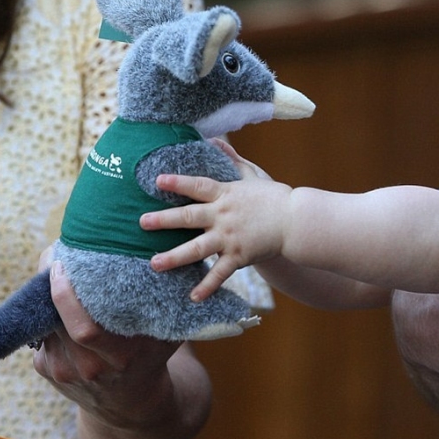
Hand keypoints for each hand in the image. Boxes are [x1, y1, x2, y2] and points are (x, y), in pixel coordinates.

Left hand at [33, 254, 210, 438]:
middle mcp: (88, 367)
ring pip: (46, 324)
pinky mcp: (46, 369)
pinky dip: (50, 315)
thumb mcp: (166, 337)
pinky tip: (62, 304)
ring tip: (60, 273)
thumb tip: (177, 264)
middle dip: (52, 286)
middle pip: (58, 321)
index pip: (84, 329)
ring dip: (49, 298)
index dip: (67, 298)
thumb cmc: (152, 359)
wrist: (131, 405)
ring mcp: (63, 371)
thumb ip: (169, 307)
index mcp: (119, 358)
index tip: (64, 266)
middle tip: (57, 258)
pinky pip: (43, 334)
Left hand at [141, 143, 288, 300]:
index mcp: (225, 194)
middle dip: (163, 220)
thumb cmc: (274, 197)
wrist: (296, 222)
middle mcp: (223, 216)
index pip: (197, 186)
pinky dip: (207, 286)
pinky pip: (220, 273)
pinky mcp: (239, 256)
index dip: (177, 182)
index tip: (157, 181)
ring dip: (175, 257)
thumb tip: (215, 140)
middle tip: (142, 223)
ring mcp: (230, 238)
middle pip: (189, 216)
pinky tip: (193, 297)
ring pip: (197, 248)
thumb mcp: (252, 174)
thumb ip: (232, 159)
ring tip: (154, 264)